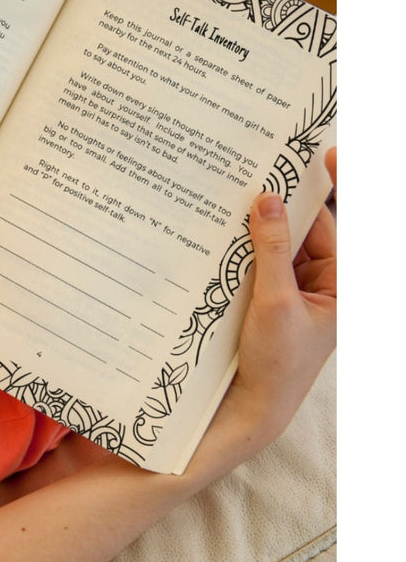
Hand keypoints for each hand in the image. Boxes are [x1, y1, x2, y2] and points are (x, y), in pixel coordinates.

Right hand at [206, 148, 337, 460]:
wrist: (250, 407)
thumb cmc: (277, 365)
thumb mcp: (276, 303)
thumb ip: (272, 250)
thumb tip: (268, 201)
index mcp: (342, 285)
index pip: (340, 226)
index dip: (333, 188)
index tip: (325, 153)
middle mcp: (321, 281)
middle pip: (304, 227)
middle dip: (282, 203)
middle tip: (258, 169)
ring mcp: (292, 288)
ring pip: (276, 241)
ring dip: (256, 224)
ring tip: (233, 195)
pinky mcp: (266, 295)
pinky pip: (257, 259)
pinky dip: (241, 245)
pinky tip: (220, 229)